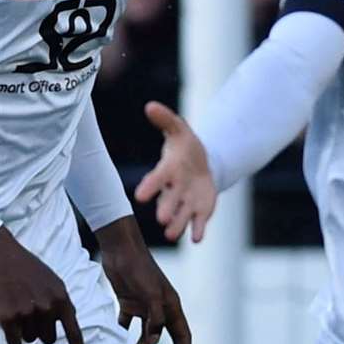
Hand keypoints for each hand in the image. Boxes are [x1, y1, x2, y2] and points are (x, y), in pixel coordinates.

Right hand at [0, 228, 85, 343]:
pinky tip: (8, 317)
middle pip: (48, 339)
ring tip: (18, 308)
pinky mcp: (8, 317)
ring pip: (30, 339)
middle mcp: (48, 308)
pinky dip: (11, 336)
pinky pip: (14, 341)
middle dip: (40, 331)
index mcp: (62, 299)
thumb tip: (67, 323)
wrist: (3, 257)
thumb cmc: (28, 270)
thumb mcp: (54, 283)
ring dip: (24, 330)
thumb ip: (62, 303)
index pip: (74, 332)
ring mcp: (28, 313)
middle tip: (30, 313)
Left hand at [94, 219, 191, 343]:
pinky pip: (127, 324)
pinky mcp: (128, 302)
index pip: (183, 336)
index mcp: (171, 306)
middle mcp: (161, 308)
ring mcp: (145, 306)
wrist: (121, 250)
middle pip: (170, 338)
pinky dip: (123, 334)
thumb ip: (154, 317)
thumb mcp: (150, 293)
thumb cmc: (139, 269)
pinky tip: (115, 343)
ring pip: (146, 334)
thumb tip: (154, 341)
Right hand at [134, 102, 218, 243]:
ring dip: (178, 224)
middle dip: (166, 209)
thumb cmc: (185, 147)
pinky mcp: (200, 211)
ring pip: (181, 216)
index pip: (157, 179)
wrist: (202, 165)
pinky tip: (197, 239)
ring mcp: (186, 202)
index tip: (140, 195)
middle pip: (169, 201)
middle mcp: (174, 190)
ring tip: (173, 234)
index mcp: (168, 171)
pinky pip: (198, 223)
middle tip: (162, 219)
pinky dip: (197, 230)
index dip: (150, 187)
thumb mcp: (179, 130)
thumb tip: (151, 105)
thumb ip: (166, 120)